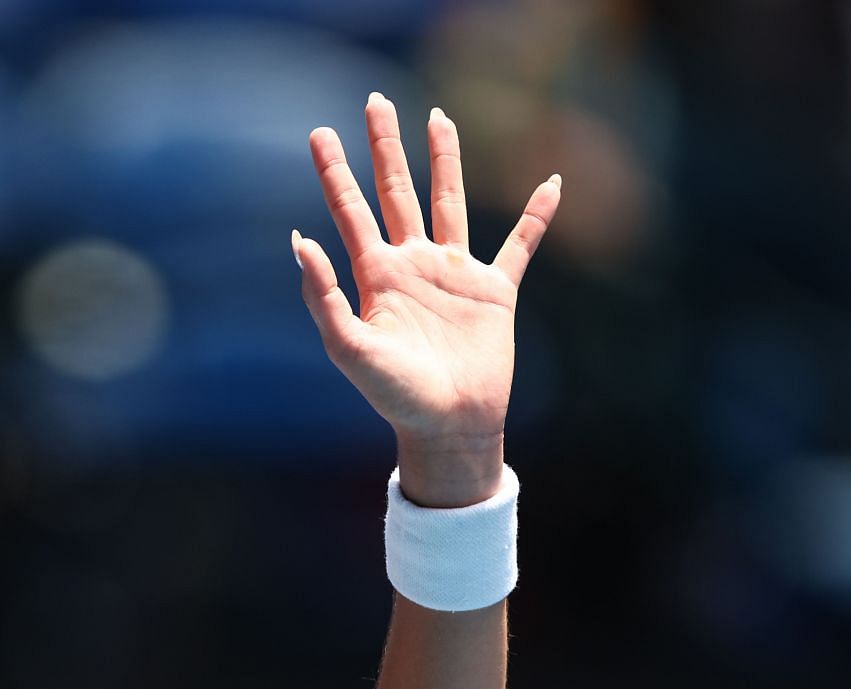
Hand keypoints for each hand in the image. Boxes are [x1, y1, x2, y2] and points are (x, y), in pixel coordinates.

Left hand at [296, 93, 559, 454]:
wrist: (447, 425)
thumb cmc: (394, 395)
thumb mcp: (349, 348)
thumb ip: (324, 296)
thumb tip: (299, 240)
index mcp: (377, 276)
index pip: (350, 210)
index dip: (334, 173)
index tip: (320, 132)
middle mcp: (413, 265)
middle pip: (396, 191)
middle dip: (385, 148)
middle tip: (375, 101)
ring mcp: (454, 274)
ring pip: (449, 201)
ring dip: (445, 161)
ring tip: (438, 119)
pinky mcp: (495, 291)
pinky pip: (520, 245)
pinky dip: (537, 216)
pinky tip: (552, 184)